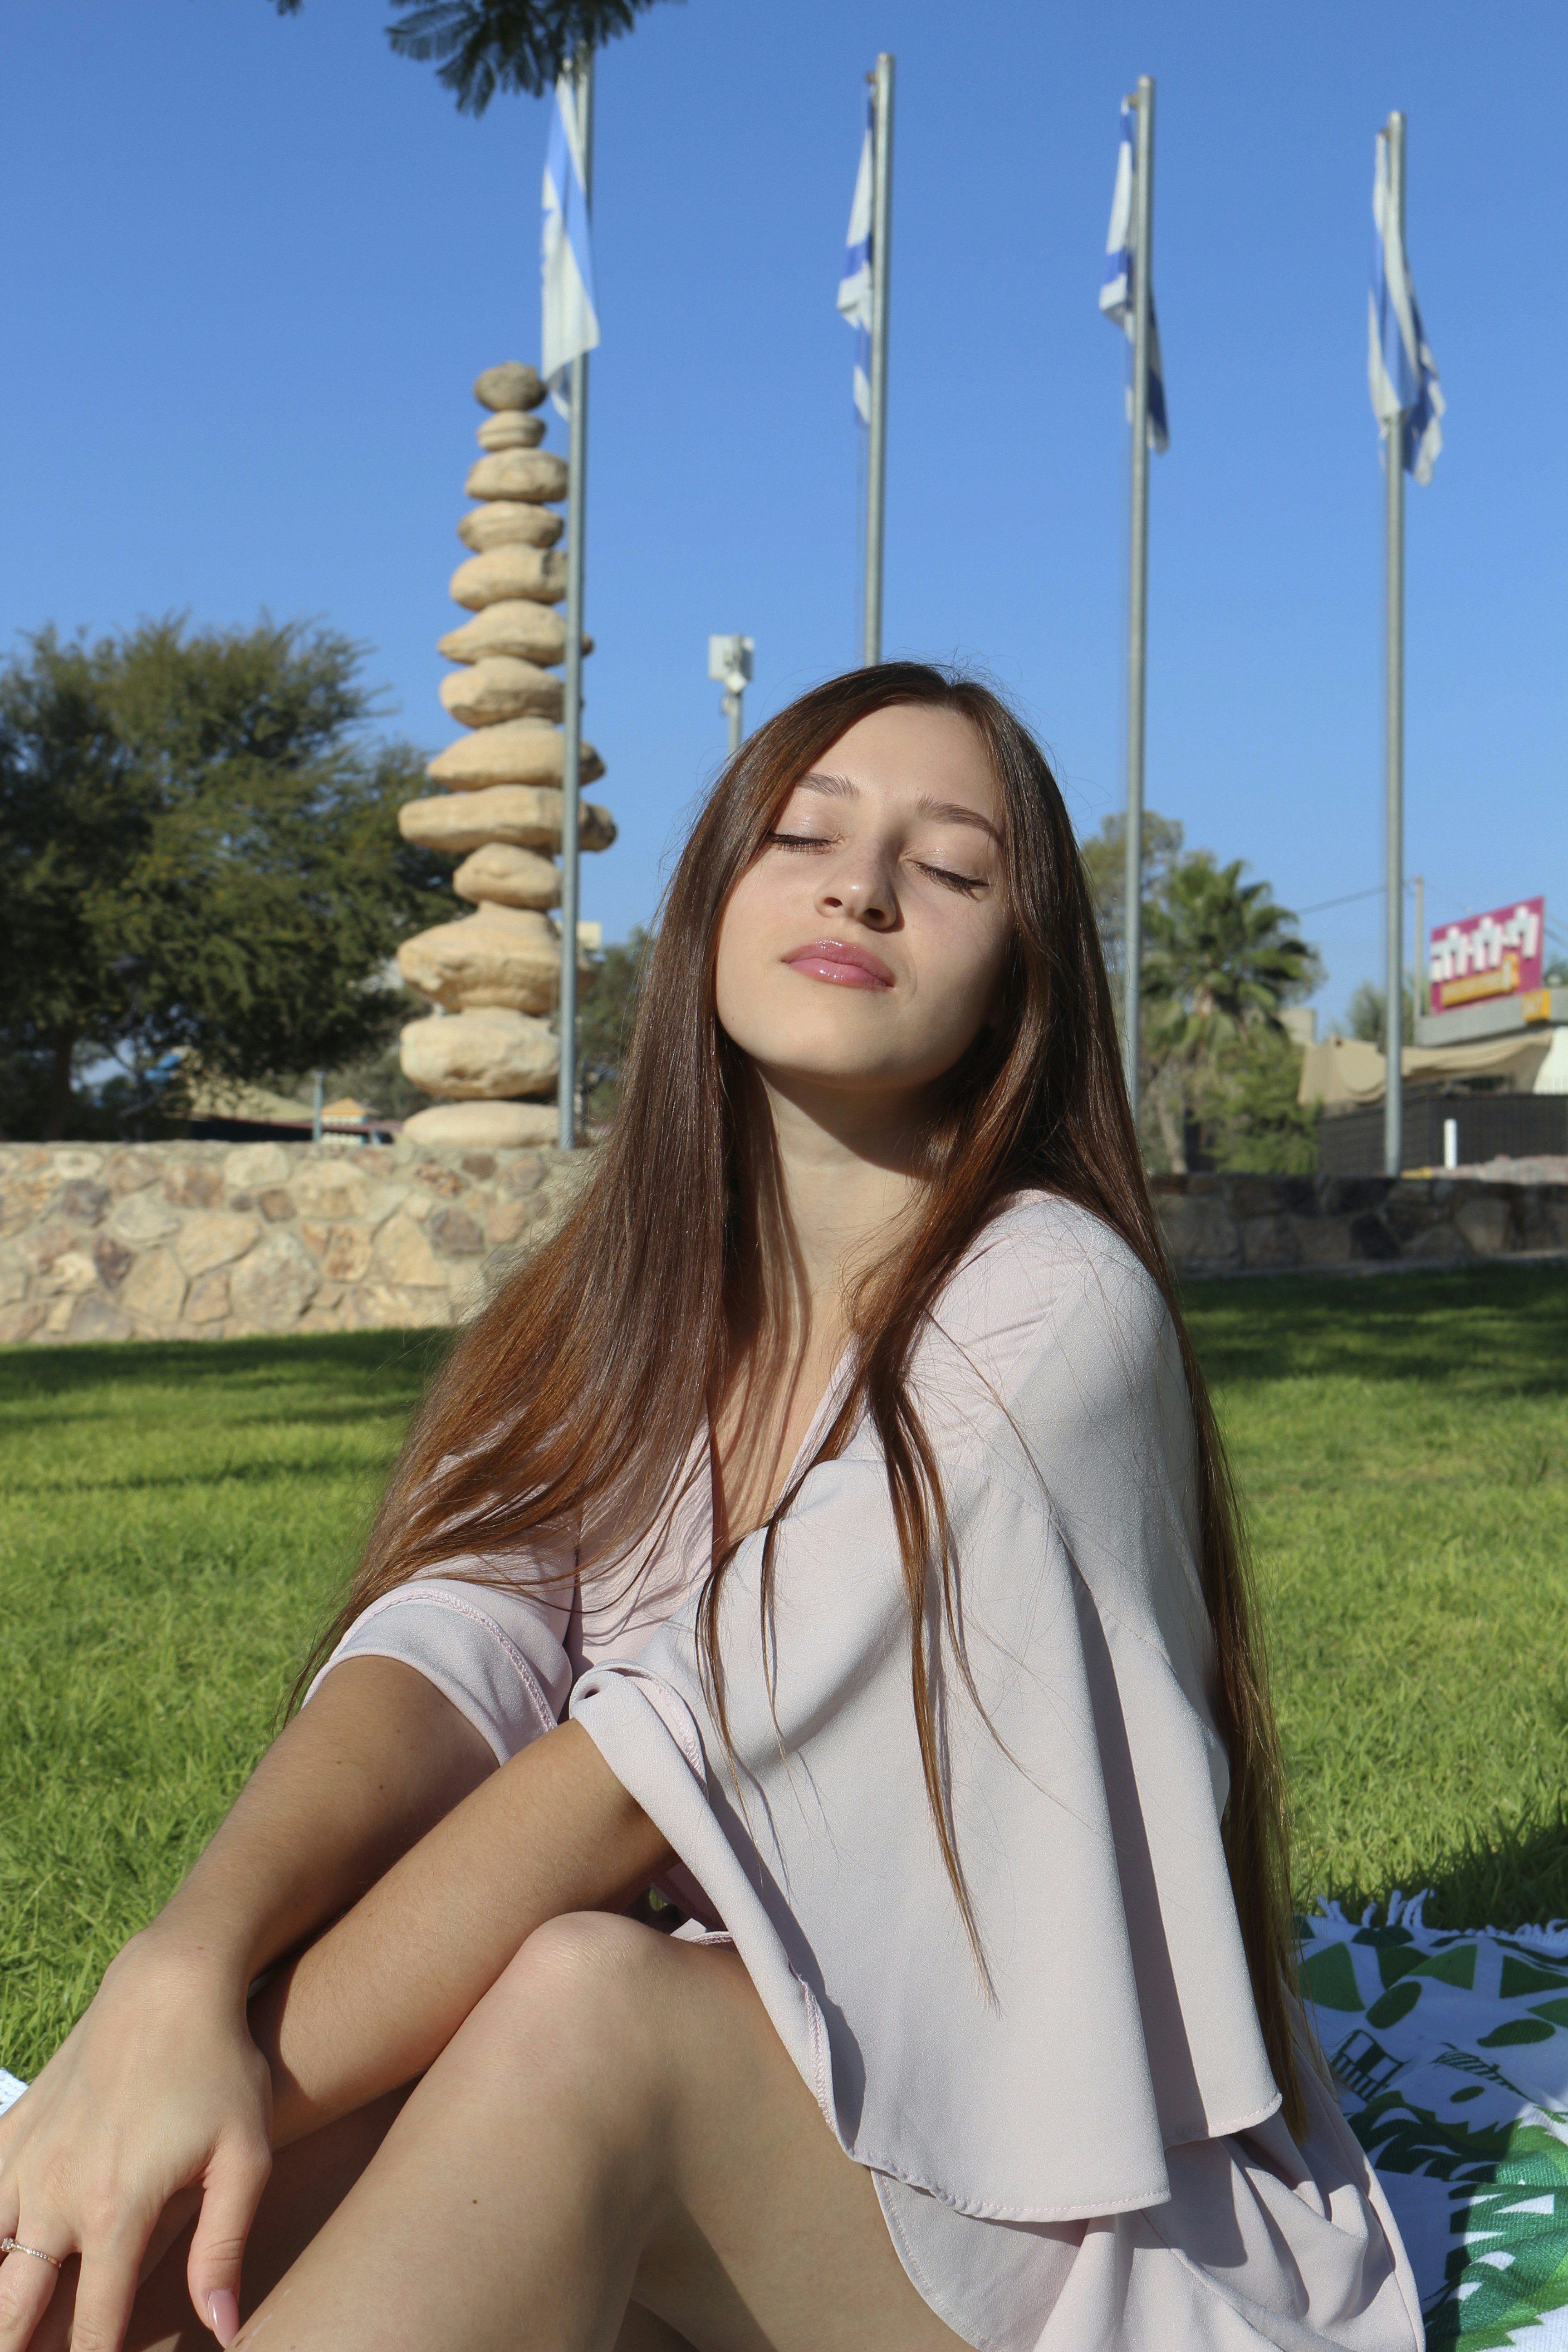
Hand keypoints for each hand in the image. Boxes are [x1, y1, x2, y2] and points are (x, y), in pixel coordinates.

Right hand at [0, 1927, 271, 2351]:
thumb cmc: (219, 2071)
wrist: (169, 1986)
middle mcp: (55, 2197)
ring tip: (15, 2325)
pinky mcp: (11, 2131)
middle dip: (19, 2349)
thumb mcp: (246, 2158)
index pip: (93, 2329)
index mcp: (116, 2214)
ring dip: (0, 2301)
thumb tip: (225, 2331)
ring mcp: (25, 2163)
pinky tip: (1, 2257)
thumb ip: (224, 2249)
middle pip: (13, 2314)